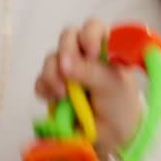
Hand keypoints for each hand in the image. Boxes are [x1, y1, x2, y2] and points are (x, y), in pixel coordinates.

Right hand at [33, 19, 142, 151]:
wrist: (112, 134)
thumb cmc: (119, 102)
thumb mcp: (111, 85)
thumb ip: (90, 72)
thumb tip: (64, 64)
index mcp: (104, 46)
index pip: (92, 27)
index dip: (89, 35)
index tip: (92, 54)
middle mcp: (83, 53)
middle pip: (67, 37)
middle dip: (66, 52)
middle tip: (67, 70)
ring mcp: (66, 68)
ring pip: (50, 59)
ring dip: (54, 75)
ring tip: (64, 95)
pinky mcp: (52, 86)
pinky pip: (40, 81)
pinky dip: (46, 89)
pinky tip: (57, 100)